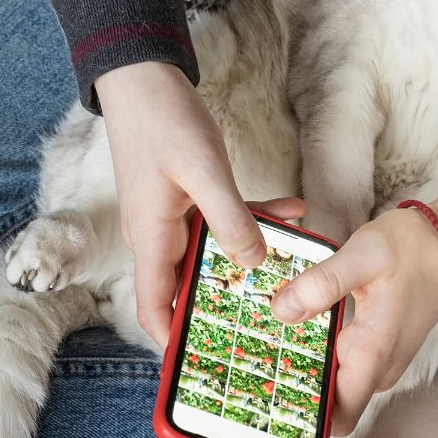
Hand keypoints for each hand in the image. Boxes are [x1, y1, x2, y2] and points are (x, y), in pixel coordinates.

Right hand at [95, 61, 285, 349]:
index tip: (201, 362)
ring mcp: (170, 216)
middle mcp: (156, 234)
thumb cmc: (162, 120)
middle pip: (188, 286)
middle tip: (269, 317)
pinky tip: (291, 212)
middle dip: (225, 302)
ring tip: (296, 258)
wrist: (141, 75)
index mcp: (150, 238)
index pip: (153, 307)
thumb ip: (231, 219)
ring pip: (212, 250)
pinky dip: (251, 219)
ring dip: (250, 254)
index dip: (173, 340)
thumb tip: (251, 264)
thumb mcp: (204, 171)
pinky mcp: (184, 196)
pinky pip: (220, 219)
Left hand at [271, 206, 437, 434]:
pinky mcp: (376, 352)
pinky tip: (293, 330)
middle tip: (252, 365)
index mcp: (373, 354)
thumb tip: (282, 311)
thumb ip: (322, 284)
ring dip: (304, 369)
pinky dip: (317, 354)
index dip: (305, 420)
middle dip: (294, 389)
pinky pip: (341, 367)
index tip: (269, 402)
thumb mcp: (363, 255)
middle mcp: (377, 369)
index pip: (338, 418)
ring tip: (264, 346)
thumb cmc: (411, 249)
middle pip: (328, 404)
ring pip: (333, 386)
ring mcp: (378, 363)